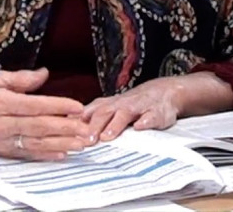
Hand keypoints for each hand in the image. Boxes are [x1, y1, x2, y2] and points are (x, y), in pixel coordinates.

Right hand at [0, 68, 96, 159]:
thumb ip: (20, 78)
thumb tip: (44, 74)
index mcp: (0, 102)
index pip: (33, 105)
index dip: (57, 106)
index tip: (77, 106)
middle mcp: (2, 123)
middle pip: (38, 126)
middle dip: (65, 128)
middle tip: (86, 128)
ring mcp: (3, 140)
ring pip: (36, 143)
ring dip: (61, 144)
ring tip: (81, 143)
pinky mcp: (3, 151)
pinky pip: (28, 154)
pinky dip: (46, 155)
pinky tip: (63, 154)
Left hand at [82, 73, 232, 141]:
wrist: (164, 92)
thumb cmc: (133, 104)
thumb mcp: (111, 106)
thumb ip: (92, 114)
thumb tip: (68, 123)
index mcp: (109, 104)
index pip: (91, 111)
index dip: (80, 122)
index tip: (69, 134)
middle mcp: (122, 104)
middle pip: (104, 112)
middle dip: (94, 126)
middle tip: (87, 141)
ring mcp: (139, 107)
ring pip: (125, 114)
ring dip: (115, 125)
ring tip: (107, 137)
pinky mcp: (157, 112)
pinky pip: (151, 116)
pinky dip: (145, 121)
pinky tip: (140, 127)